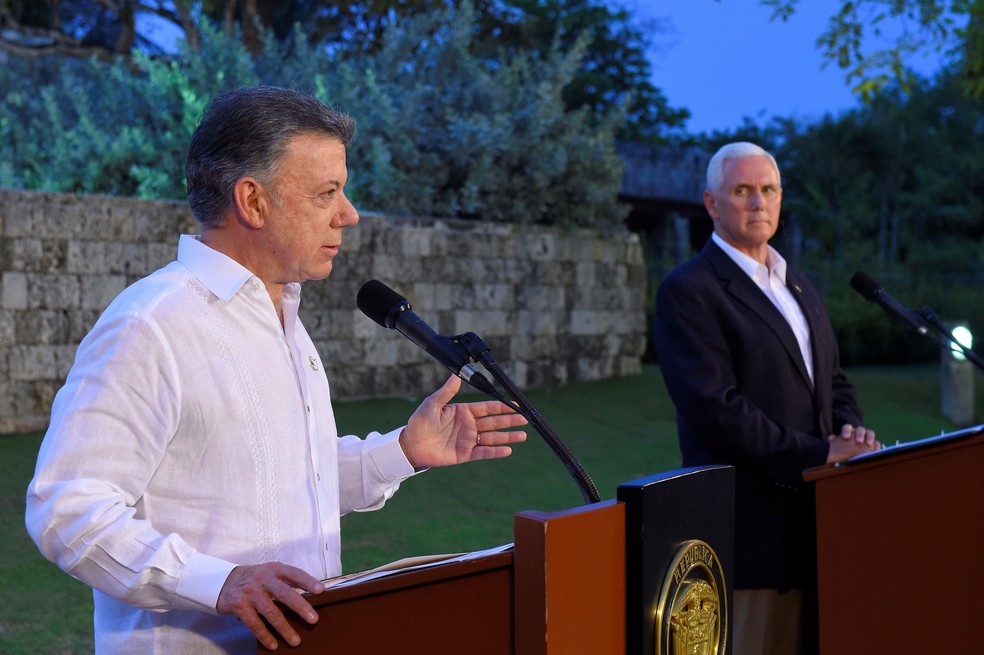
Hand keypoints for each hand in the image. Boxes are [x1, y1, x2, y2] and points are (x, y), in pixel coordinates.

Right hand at [216, 562, 324, 650]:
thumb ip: (287, 582)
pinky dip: (265, 635)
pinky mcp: (238, 605)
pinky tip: (273, 644)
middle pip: (284, 593)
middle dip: (300, 607)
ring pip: (271, 611)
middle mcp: (263, 578)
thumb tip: (312, 594)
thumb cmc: (255, 580)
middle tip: (313, 619)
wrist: (224, 582)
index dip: (308, 581)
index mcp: (274, 569)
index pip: (294, 573)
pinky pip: (254, 623)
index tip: (321, 590)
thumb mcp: (270, 574)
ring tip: (295, 640)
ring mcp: (250, 591)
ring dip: (284, 628)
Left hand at [399, 375, 527, 468]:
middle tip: (525, 419)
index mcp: (464, 411)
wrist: (410, 445)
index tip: (516, 404)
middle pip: (494, 422)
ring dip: (507, 436)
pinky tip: (507, 450)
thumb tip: (455, 374)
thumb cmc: (420, 423)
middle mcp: (469, 425)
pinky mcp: (465, 454)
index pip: (487, 408)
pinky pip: (483, 453)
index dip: (502, 407)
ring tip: (522, 436)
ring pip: (492, 438)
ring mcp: (468, 440)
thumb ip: (446, 392)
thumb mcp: (432, 404)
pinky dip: (495, 452)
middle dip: (510, 420)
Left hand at [825, 423, 879, 463]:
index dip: (846, 431)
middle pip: (860, 429)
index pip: (847, 427)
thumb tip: (831, 438)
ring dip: (869, 438)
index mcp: (848, 431)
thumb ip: (835, 441)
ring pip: (870, 433)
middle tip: (858, 441)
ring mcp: (867, 437)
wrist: (849, 454)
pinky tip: (876, 450)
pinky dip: (876, 446)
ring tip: (868, 444)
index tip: (845, 437)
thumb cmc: (842, 449)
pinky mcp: (873, 444)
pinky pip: (876, 443)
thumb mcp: (837, 446)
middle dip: (859, 434)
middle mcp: (858, 432)